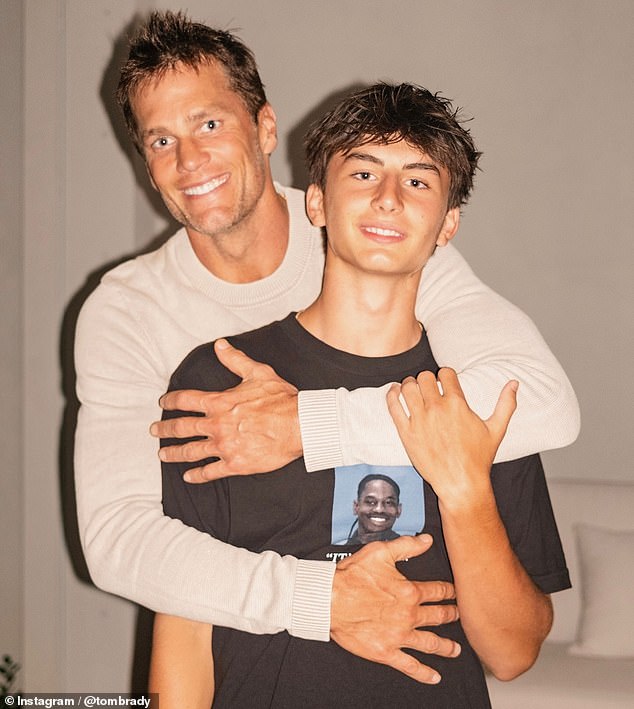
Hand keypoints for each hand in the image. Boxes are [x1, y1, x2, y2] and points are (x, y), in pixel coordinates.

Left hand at [151, 339, 301, 480]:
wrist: (299, 425)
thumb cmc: (281, 400)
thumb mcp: (257, 373)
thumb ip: (235, 360)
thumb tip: (220, 345)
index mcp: (219, 402)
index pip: (185, 401)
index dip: (170, 401)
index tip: (162, 403)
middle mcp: (217, 425)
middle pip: (181, 428)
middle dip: (164, 429)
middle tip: (154, 431)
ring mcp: (224, 447)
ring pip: (190, 451)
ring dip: (173, 453)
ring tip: (163, 454)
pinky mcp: (235, 464)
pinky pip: (210, 472)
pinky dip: (196, 475)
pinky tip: (188, 476)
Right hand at [330, 534, 459, 683]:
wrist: (329, 600)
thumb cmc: (352, 576)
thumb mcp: (380, 552)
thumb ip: (406, 546)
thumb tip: (427, 540)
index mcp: (409, 592)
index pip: (437, 591)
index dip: (449, 591)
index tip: (455, 593)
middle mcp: (409, 616)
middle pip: (438, 617)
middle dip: (451, 616)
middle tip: (458, 617)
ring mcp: (399, 636)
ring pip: (430, 643)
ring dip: (446, 647)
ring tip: (455, 649)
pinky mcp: (386, 652)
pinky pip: (410, 666)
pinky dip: (424, 673)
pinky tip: (434, 676)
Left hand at [386, 368, 516, 504]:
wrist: (461, 483)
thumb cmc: (478, 459)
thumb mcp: (496, 430)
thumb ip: (506, 404)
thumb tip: (514, 384)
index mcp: (458, 404)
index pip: (446, 373)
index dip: (445, 375)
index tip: (445, 382)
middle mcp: (437, 409)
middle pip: (425, 377)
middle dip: (427, 379)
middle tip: (428, 387)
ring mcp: (420, 420)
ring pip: (408, 387)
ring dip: (409, 384)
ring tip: (412, 390)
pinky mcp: (406, 432)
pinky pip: (394, 405)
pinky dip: (392, 394)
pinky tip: (395, 392)